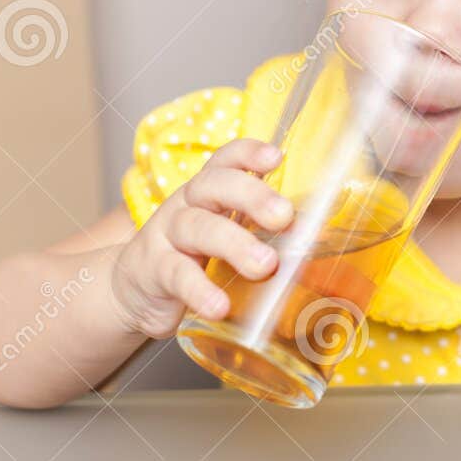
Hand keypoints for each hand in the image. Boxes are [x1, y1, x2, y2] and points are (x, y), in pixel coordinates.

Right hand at [108, 138, 293, 338]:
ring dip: (234, 244)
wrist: (133, 290)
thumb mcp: (223, 238)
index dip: (248, 154)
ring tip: (265, 264)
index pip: (224, 161)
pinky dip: (200, 291)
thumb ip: (263, 236)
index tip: (276, 158)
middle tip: (284, 216)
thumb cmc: (192, 258)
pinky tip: (219, 306)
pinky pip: (176, 276)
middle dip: (252, 196)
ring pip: (197, 228)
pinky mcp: (153, 272)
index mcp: (208, 194)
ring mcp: (165, 237)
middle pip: (213, 186)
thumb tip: (326, 247)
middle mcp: (185, 206)